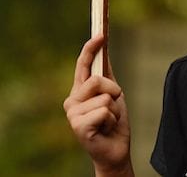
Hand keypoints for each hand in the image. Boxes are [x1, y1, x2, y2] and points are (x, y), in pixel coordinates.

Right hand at [63, 35, 133, 175]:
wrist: (115, 152)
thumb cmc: (113, 123)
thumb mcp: (112, 95)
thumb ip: (106, 75)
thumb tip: (104, 50)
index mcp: (79, 91)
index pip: (83, 65)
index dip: (90, 48)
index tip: (100, 33)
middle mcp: (72, 100)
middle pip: (97, 79)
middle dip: (114, 91)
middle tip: (113, 107)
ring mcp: (73, 114)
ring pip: (104, 97)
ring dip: (115, 110)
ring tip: (109, 122)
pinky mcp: (78, 127)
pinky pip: (104, 112)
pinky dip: (112, 120)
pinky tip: (106, 130)